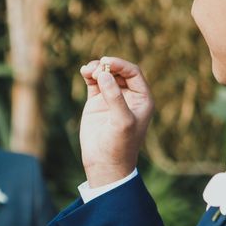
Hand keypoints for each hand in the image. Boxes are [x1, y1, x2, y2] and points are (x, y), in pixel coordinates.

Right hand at [79, 57, 153, 186]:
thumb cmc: (120, 145)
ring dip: (96, 69)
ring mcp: (112, 98)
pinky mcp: (97, 102)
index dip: (120, 65)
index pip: (133, 73)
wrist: (104, 163)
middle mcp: (128, 96)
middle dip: (107, 66)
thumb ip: (115, 97)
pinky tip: (84, 72)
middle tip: (95, 69)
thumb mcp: (121, 121)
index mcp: (142, 98)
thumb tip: (104, 74)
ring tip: (87, 70)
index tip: (106, 62)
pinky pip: (94, 82)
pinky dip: (89, 75)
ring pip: (105, 74)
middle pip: (118, 71)